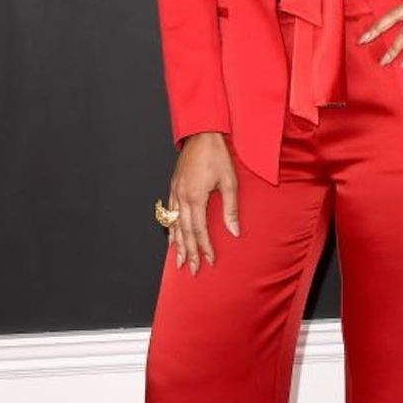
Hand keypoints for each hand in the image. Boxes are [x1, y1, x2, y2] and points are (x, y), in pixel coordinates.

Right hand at [167, 132, 239, 274]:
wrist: (202, 133)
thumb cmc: (218, 155)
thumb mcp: (230, 182)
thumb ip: (231, 209)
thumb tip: (234, 232)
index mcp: (195, 197)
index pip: (199, 230)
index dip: (205, 247)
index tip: (209, 261)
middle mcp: (181, 197)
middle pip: (184, 232)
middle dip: (189, 252)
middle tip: (192, 269)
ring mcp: (175, 192)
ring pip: (173, 224)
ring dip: (177, 244)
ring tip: (178, 261)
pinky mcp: (173, 187)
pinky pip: (169, 213)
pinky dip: (170, 228)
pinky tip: (172, 237)